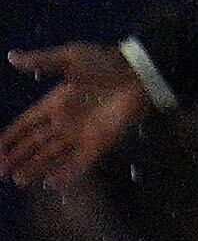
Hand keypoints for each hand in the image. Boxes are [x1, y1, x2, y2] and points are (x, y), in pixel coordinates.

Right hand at [0, 45, 151, 193]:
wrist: (140, 72)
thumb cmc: (107, 63)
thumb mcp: (72, 57)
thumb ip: (42, 60)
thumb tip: (11, 57)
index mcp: (54, 103)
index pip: (25, 125)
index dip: (9, 138)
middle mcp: (63, 122)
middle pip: (34, 145)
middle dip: (17, 159)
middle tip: (2, 174)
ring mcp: (80, 135)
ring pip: (52, 156)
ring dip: (37, 168)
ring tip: (21, 180)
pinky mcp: (99, 144)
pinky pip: (79, 163)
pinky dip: (67, 174)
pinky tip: (53, 184)